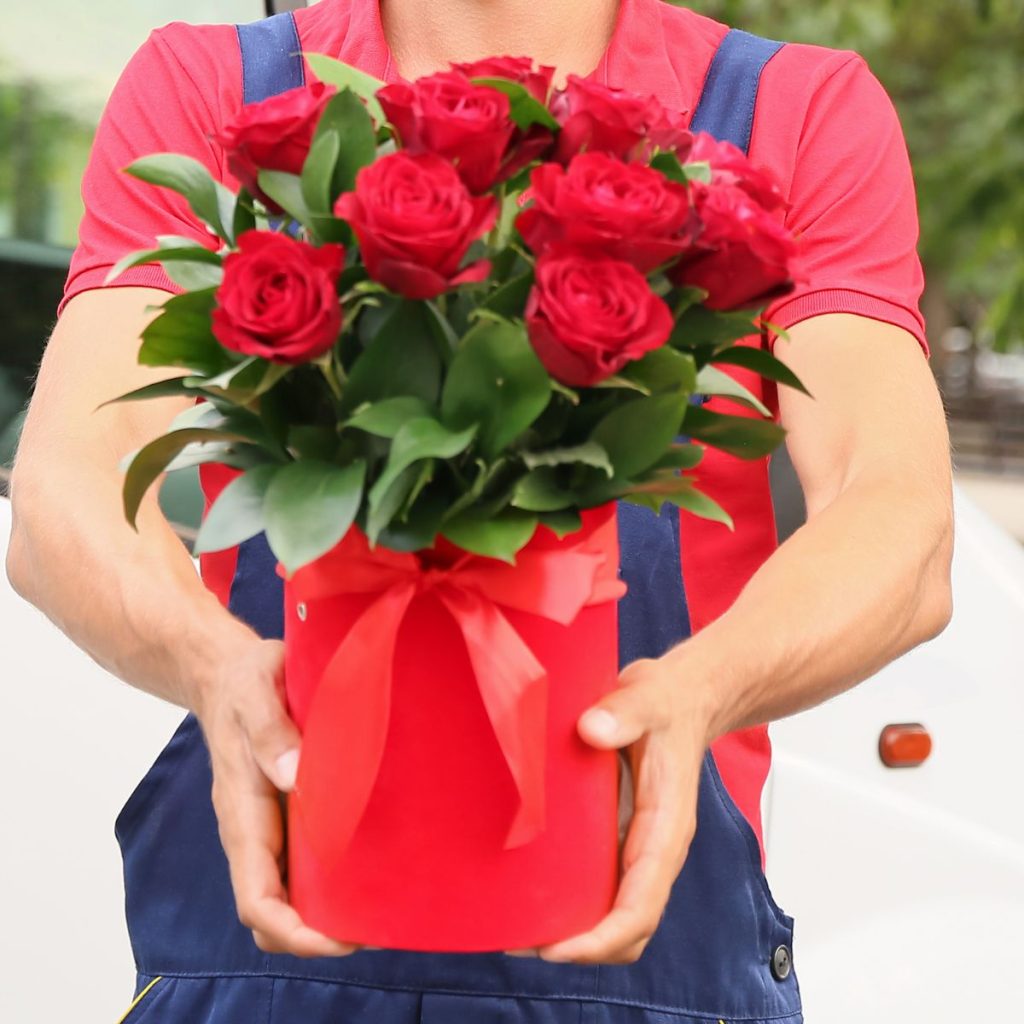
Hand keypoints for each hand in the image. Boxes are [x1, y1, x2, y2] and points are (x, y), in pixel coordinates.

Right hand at [196, 636, 358, 957]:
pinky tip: (369, 866)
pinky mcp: (284, 808)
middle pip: (275, 909)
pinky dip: (331, 877)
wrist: (226, 669)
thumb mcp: (256, 691)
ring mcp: (268, 823)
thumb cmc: (243, 680)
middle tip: (377, 927)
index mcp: (242, 811)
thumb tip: (295, 778)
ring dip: (327, 910)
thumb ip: (271, 731)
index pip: (257, 899)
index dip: (294, 931)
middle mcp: (253, 828)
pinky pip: (302, 860)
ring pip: (290, 890)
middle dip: (318, 933)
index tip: (341, 938)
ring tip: (381, 906)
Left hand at [513, 652, 707, 964]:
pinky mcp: (622, 836)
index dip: (600, 937)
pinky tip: (532, 892)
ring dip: (574, 932)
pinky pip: (602, 887)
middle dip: (582, 947)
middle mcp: (655, 848)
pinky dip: (573, 904)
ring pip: (615, 914)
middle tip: (522, 942)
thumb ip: (625, 712)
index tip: (557, 948)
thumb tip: (593, 729)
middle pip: (628, 929)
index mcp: (666, 828)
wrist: (685, 695)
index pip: (640, 905)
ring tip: (518, 929)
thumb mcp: (648, 698)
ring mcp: (639, 846)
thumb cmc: (670, 701)